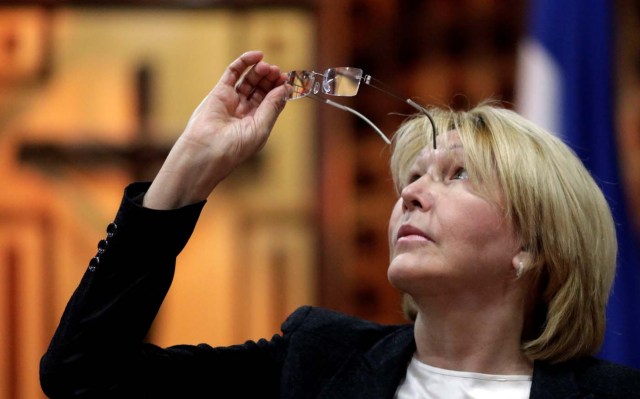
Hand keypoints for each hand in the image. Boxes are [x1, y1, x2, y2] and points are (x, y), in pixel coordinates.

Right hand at [144, 51, 287, 208]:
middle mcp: (245, 112)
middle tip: (278, 71)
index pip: (272, 101)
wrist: (206, 150)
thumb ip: (272, 106)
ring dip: (260, 71)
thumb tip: (284, 88)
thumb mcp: (261, 128)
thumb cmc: (234, 147)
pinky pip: (233, 72)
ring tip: (267, 66)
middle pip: (262, 89)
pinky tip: (256, 56)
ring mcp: (232, 101)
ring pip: (249, 80)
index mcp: (257, 123)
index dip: (280, 90)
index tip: (287, 81)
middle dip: (271, 79)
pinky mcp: (219, 92)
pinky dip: (244, 62)